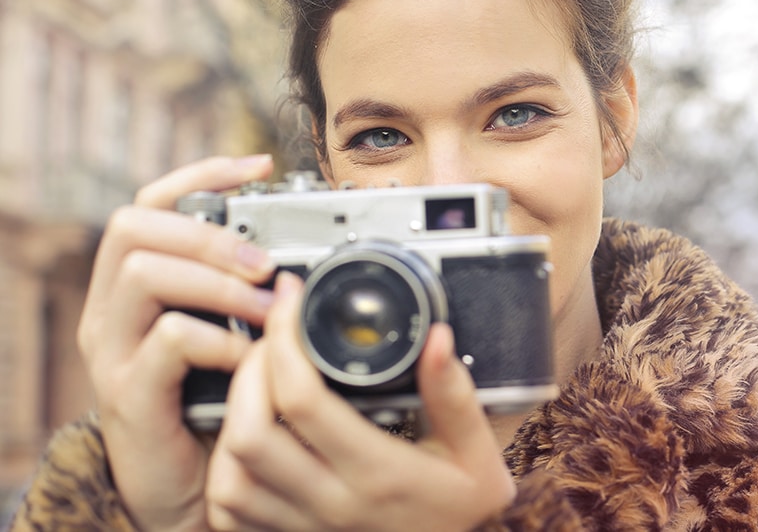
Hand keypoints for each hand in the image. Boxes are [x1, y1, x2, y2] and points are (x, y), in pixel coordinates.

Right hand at [78, 155, 277, 530]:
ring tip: (268, 307)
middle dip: (209, 232)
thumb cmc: (211, 406)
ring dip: (219, 283)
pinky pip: (167, 340)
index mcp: (134, 285)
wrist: (184, 489)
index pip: (149, 203)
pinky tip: (248, 357)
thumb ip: (241, 292)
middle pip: (135, 226)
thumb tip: (295, 249)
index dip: (200, 174)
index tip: (258, 166)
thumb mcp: (226, 335)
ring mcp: (113, 351)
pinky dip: (218, 340)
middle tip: (265, 261)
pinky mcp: (129, 394)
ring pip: (145, 274)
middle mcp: (111, 310)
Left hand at [206, 272, 516, 530]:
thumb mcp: (478, 453)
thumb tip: (435, 337)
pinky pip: (230, 510)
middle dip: (247, 370)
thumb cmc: (467, 514)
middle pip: (249, 432)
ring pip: (230, 475)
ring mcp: (305, 528)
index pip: (303, 401)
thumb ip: (455, 394)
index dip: (285, 340)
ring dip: (232, 419)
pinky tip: (249, 436)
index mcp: (378, 473)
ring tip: (256, 380)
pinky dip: (227, 467)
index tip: (293, 301)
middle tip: (271, 336)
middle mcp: (332, 504)